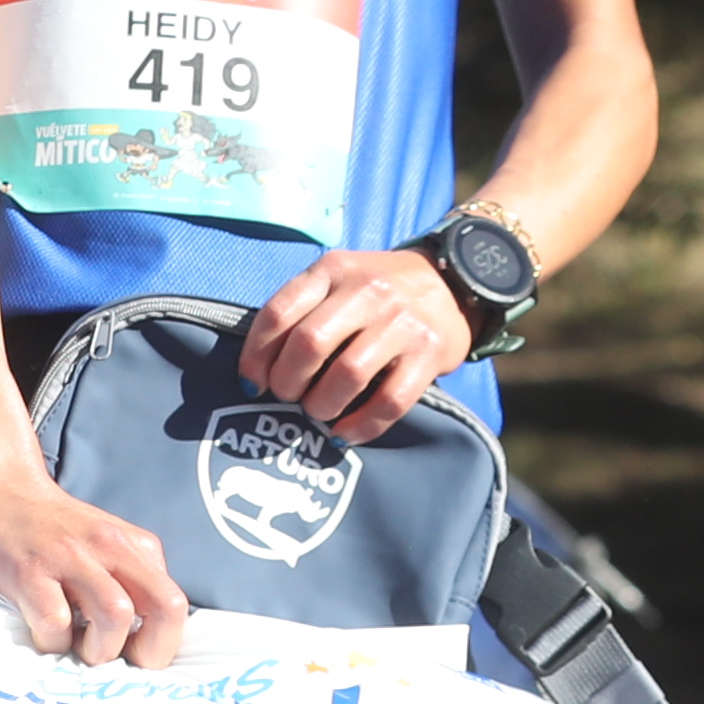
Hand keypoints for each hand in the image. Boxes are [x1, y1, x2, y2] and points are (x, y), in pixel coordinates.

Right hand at [0, 453, 194, 668]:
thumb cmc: (51, 532)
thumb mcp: (105, 547)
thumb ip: (130, 582)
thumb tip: (145, 643)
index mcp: (135, 547)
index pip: (174, 604)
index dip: (163, 644)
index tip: (136, 657)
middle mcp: (110, 547)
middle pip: (165, 607)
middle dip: (149, 652)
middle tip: (115, 662)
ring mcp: (70, 557)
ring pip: (116, 615)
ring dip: (99, 649)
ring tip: (76, 646)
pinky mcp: (29, 571)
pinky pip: (56, 623)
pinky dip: (53, 642)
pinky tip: (43, 633)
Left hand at [237, 247, 475, 442]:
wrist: (451, 281)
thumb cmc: (376, 289)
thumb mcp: (336, 279)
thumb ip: (300, 310)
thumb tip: (256, 370)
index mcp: (333, 270)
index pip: (279, 314)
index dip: (256, 356)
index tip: (252, 383)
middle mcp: (367, 291)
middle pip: (309, 344)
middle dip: (287, 382)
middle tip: (287, 397)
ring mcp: (401, 323)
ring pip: (347, 375)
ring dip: (321, 405)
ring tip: (317, 411)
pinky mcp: (429, 354)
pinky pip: (389, 402)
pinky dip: (360, 426)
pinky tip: (344, 433)